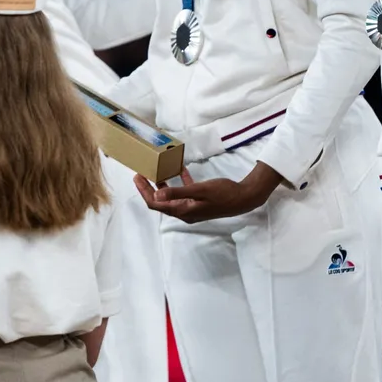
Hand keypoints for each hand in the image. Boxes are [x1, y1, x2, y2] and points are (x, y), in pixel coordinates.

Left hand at [134, 162, 284, 223]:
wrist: (244, 198)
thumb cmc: (223, 194)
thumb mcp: (199, 190)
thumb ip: (177, 192)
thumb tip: (155, 196)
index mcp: (182, 211)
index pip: (155, 204)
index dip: (144, 191)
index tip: (137, 177)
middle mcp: (185, 212)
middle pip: (161, 201)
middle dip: (149, 188)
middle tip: (141, 173)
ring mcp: (192, 208)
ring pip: (172, 196)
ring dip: (163, 185)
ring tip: (155, 171)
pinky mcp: (200, 202)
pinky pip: (185, 192)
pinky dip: (180, 181)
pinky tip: (180, 169)